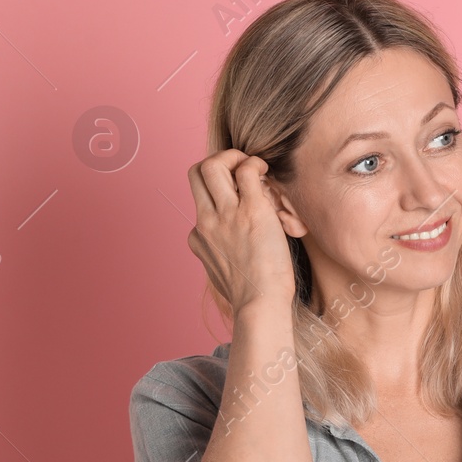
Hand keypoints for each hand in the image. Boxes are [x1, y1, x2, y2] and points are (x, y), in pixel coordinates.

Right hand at [186, 149, 297, 312]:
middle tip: (239, 168)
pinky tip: (266, 174)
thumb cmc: (253, 295)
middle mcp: (206, 222)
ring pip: (212, 165)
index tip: (242, 200)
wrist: (260, 305)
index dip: (221, 193)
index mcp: (199, 237)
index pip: (200, 201)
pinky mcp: (251, 211)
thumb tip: (231, 252)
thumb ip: (223, 256)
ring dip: (233, 157)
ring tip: (254, 166)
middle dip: (216, 161)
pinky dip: (255, 165)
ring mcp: (226, 215)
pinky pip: (246, 171)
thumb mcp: (226, 274)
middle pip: (195, 173)